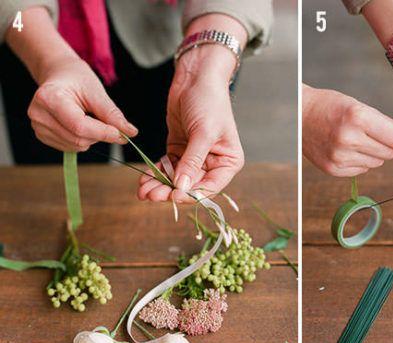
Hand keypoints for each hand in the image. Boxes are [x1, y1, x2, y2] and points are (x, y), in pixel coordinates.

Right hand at [28, 55, 136, 151]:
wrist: (58, 75)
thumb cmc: (75, 78)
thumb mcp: (96, 90)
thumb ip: (111, 114)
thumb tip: (130, 133)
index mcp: (49, 98)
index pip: (79, 126)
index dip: (102, 133)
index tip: (121, 134)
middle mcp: (39, 114)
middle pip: (79, 139)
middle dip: (98, 134)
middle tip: (105, 121)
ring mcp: (39, 127)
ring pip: (76, 146)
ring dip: (91, 137)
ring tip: (87, 117)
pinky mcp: (43, 136)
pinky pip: (71, 148)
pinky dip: (82, 140)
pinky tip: (79, 124)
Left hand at [138, 47, 243, 201]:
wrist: (196, 75)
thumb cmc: (209, 101)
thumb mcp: (203, 132)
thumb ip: (193, 161)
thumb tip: (182, 188)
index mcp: (228, 163)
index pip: (210, 187)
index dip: (191, 194)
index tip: (173, 197)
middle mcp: (212, 164)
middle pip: (189, 186)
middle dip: (169, 191)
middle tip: (151, 195)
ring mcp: (194, 158)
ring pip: (175, 179)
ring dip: (159, 185)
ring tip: (143, 191)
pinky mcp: (179, 149)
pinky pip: (166, 167)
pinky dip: (155, 173)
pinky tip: (143, 179)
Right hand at [302, 84, 392, 176]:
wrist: (298, 117)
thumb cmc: (331, 106)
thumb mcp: (358, 106)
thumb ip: (383, 124)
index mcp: (358, 117)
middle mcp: (349, 139)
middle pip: (389, 152)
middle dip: (388, 145)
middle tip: (371, 133)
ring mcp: (340, 157)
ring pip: (377, 162)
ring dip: (374, 153)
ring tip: (355, 139)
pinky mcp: (334, 170)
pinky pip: (362, 170)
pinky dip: (360, 161)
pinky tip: (346, 149)